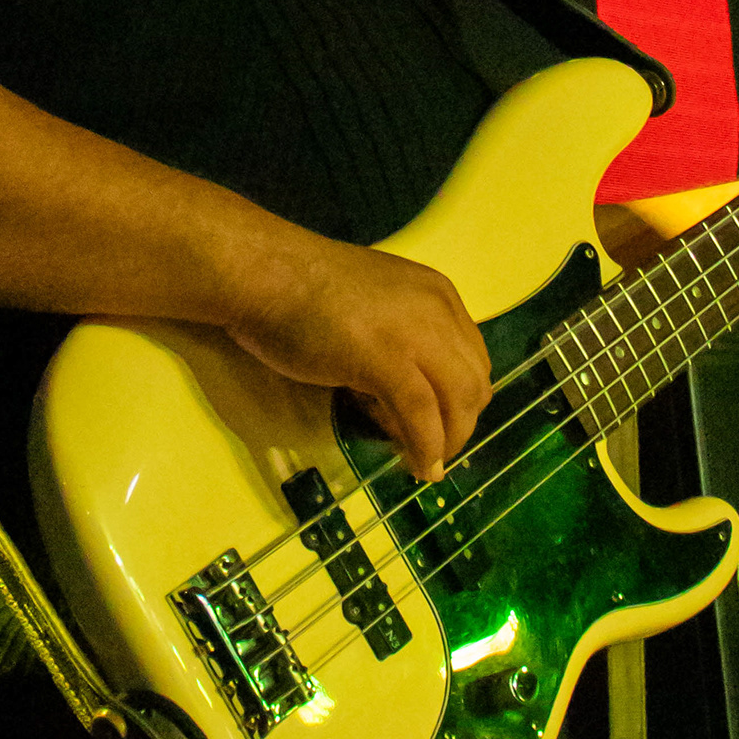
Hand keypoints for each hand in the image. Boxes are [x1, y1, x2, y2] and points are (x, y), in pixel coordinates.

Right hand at [228, 236, 491, 480]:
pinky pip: (422, 416)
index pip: (473, 357)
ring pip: (457, 401)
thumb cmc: (302, 288)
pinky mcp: (387, 360)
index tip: (440, 423)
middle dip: (461, 424)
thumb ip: (401, 338)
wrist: (263, 272)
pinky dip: (426, 448)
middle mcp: (438, 309)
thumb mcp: (374, 307)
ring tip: (427, 465)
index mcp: (438, 294)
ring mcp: (415, 333)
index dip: (462, 398)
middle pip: (474, 382)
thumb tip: (403, 392)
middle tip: (435, 451)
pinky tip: (417, 466)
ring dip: (448, 441)